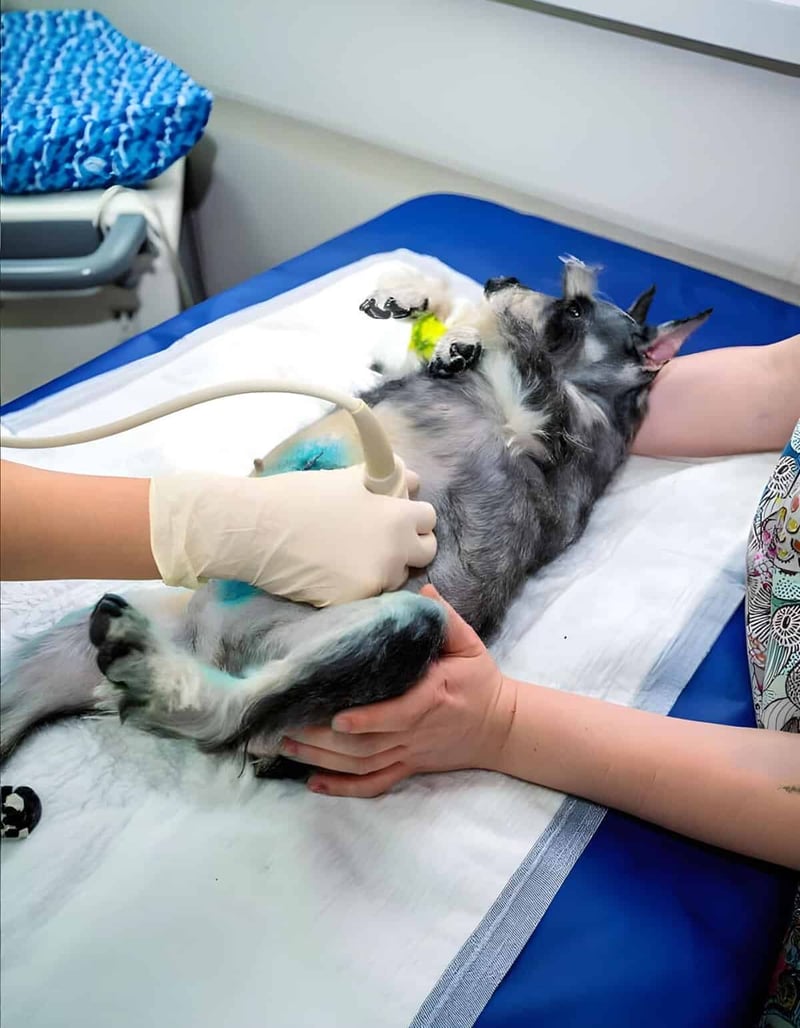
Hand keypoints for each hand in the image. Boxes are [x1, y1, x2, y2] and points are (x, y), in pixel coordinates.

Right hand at [149, 465, 436, 605]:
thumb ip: (387, 479)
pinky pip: (370, 595)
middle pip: (425, 552)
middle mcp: (394, 552)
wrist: (255, 530)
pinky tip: (333, 572)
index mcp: (396, 517)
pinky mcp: (353, 602)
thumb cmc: (299, 496)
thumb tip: (411, 480)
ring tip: (352, 555)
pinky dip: (358, 586)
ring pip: (397, 576)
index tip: (396, 516)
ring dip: (385, 567)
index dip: (412, 515)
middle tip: (382, 539)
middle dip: (409, 545)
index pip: (428, 518)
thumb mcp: (349, 478)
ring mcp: (375, 581)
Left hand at [281, 586, 517, 795]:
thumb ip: (446, 618)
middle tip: (288, 728)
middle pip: (368, 745)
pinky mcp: (408, 766)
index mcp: (432, 698)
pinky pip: (375, 783)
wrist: (500, 728)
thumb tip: (423, 591)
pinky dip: (344, 788)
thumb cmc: (481, 682)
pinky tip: (314, 784)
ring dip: (324, 760)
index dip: (367, 720)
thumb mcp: (470, 646)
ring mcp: (410, 752)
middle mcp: (417, 731)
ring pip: (364, 765)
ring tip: (288, 746)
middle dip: (325, 741)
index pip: (398, 714)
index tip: (336, 717)